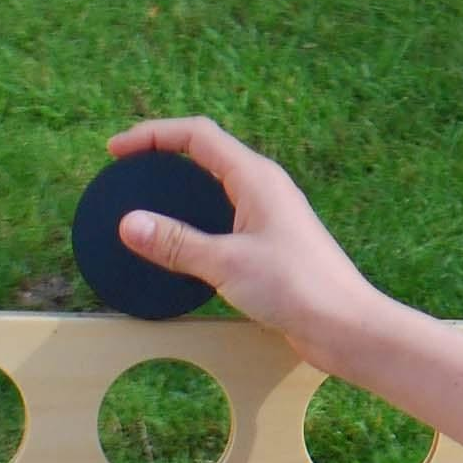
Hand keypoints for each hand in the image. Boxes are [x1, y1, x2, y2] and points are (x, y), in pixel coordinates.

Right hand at [105, 117, 383, 372]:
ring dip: (179, 199)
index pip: (196, 136)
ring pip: (214, 194)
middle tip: (127, 180)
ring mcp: (269, 219)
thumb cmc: (297, 288)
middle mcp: (263, 189)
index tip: (116, 152)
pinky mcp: (271, 249)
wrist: (345, 326)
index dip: (152, 136)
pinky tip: (180, 255)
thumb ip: (176, 243)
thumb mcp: (226, 264)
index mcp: (255, 177)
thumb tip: (128, 224)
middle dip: (162, 163)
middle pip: (204, 158)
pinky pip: (224, 226)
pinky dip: (196, 230)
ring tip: (146, 216)